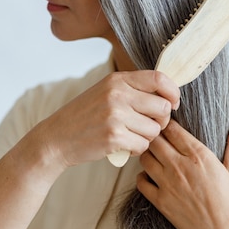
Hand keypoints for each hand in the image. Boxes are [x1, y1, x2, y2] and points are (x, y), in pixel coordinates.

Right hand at [40, 70, 179, 167]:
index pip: (159, 79)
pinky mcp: (114, 137)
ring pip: (155, 129)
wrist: (55, 139)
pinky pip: (143, 145)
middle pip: (163, 107)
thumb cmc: (84, 116)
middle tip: (149, 125)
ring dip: (147, 137)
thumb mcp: (105, 92)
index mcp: (117, 80)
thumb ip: (133, 89)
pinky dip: (136, 149)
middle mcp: (117, 94)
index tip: (173, 103)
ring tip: (130, 135)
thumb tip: (168, 94)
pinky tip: (123, 146)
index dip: (173, 92)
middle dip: (162, 120)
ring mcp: (115, 116)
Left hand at [137, 119, 228, 228]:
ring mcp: (167, 184)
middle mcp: (179, 166)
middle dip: (155, 136)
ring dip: (148, 154)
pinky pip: (140, 182)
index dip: (167, 123)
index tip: (167, 124)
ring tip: (155, 156)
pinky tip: (152, 177)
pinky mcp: (160, 201)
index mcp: (199, 156)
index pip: (173, 129)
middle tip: (159, 138)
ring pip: (145, 158)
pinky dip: (143, 177)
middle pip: (155, 140)